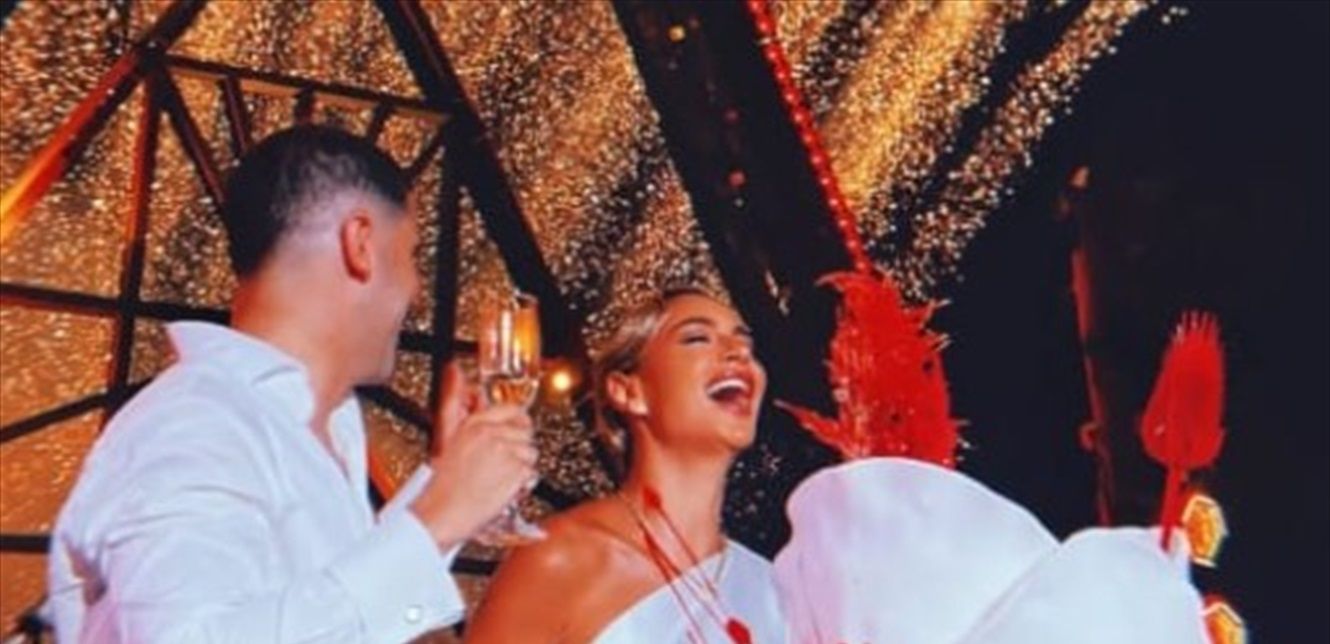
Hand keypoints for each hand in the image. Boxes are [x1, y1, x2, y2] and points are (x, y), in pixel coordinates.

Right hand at [410, 362, 537, 548]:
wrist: (440, 514)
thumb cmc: (441, 485)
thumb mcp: (447, 438)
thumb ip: (455, 405)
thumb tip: (455, 371)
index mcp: (474, 424)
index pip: (511, 409)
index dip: (516, 423)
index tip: (516, 430)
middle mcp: (491, 434)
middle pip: (525, 431)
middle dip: (519, 447)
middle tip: (503, 464)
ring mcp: (506, 451)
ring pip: (531, 452)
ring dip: (521, 467)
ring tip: (499, 478)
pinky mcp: (516, 471)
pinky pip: (531, 472)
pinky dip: (522, 483)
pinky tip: (503, 489)